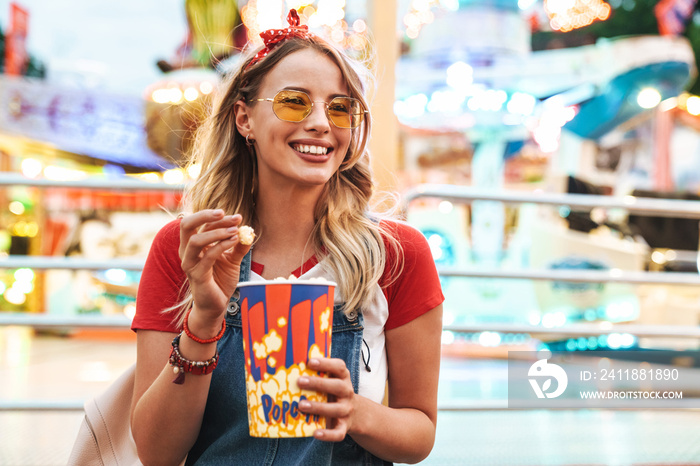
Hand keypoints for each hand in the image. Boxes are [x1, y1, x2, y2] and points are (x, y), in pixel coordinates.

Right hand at [179, 209, 251, 323]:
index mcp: (193, 244)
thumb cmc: (221, 280)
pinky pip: (208, 256)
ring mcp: (190, 263)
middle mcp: (187, 251)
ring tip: (235, 231)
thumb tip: (249, 231)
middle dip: (205, 215)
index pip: (200, 223)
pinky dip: (221, 246)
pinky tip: (234, 242)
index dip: (217, 217)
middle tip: (224, 213)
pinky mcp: (197, 275)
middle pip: (186, 224)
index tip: (238, 217)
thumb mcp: (233, 260)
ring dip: (216, 232)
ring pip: (196, 240)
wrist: (216, 305)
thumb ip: (239, 246)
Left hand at [297, 358, 355, 441]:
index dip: (326, 363)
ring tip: (301, 405)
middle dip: (318, 383)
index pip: (339, 367)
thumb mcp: (331, 381)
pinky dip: (328, 435)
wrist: (355, 414)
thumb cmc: (334, 393)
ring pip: (336, 409)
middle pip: (337, 386)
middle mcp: (347, 393)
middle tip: (299, 381)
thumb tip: (291, 366)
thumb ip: (318, 374)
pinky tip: (315, 433)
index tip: (310, 361)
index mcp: (343, 378)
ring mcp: (346, 410)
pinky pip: (338, 433)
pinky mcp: (344, 427)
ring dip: (318, 407)